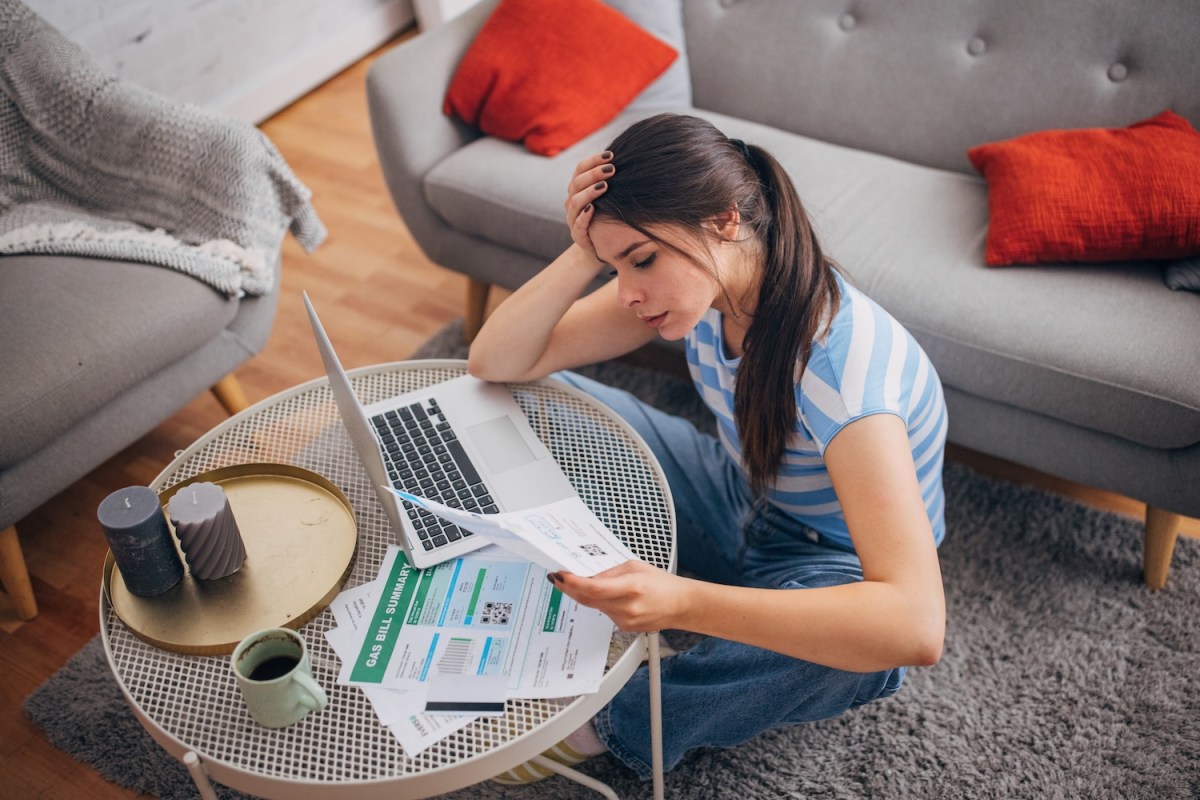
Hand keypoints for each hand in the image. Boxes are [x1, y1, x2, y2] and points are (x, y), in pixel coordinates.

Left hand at [550, 560, 688, 631]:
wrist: (681, 606)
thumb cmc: (663, 584)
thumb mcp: (635, 567)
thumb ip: (609, 571)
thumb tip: (588, 574)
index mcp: (631, 588)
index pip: (594, 588)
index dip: (573, 582)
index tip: (560, 575)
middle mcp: (626, 608)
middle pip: (588, 599)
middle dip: (569, 588)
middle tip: (558, 577)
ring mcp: (624, 621)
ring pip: (594, 606)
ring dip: (586, 594)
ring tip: (583, 582)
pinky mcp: (624, 628)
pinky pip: (604, 612)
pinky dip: (599, 602)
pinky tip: (607, 595)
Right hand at [563, 151, 614, 262]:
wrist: (600, 248)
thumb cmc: (606, 218)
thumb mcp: (609, 197)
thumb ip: (611, 181)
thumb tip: (628, 159)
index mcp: (578, 188)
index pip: (581, 168)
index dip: (594, 160)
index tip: (611, 155)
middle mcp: (572, 201)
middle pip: (577, 182)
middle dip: (594, 174)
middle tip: (612, 169)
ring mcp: (572, 218)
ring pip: (575, 201)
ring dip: (589, 192)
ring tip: (605, 186)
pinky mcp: (577, 236)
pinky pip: (577, 224)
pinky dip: (583, 216)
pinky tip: (592, 209)